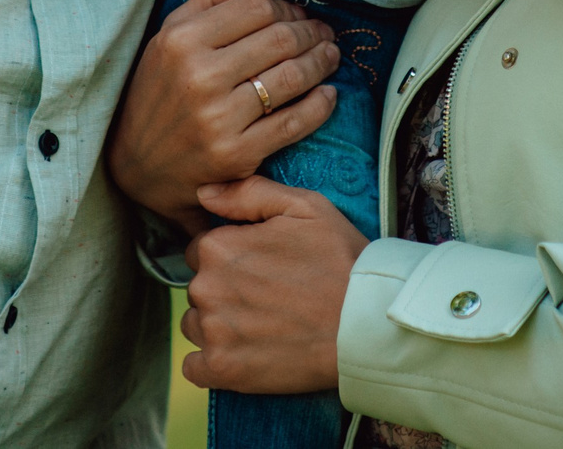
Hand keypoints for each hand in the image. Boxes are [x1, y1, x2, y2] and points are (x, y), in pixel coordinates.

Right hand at [107, 0, 341, 229]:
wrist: (136, 164)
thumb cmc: (159, 89)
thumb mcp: (171, 33)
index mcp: (182, 40)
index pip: (256, 8)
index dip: (286, 8)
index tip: (298, 14)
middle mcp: (199, 76)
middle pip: (280, 39)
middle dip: (312, 32)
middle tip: (324, 33)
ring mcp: (218, 118)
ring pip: (292, 77)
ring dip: (322, 62)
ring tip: (331, 55)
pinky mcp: (236, 155)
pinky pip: (293, 123)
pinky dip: (320, 105)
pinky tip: (329, 94)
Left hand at [181, 176, 366, 393]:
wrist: (367, 324)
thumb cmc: (340, 260)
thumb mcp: (304, 207)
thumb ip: (247, 192)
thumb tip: (203, 192)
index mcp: (218, 247)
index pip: (200, 250)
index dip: (230, 257)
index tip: (259, 267)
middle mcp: (206, 288)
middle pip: (198, 288)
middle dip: (224, 290)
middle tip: (268, 297)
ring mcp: (213, 332)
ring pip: (196, 325)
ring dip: (218, 325)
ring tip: (262, 325)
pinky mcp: (223, 370)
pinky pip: (195, 367)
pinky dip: (212, 362)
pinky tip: (243, 354)